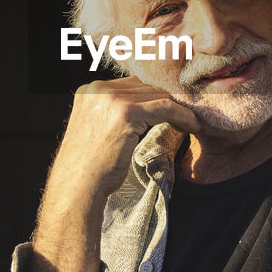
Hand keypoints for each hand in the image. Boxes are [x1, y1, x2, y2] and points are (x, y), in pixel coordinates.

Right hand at [44, 77, 202, 212]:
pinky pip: (165, 107)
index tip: (171, 109)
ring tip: (192, 123)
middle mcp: (99, 89)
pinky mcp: (127, 112)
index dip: (153, 97)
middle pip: (145, 87)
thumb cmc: (90, 168)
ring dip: (178, 108)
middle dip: (166, 101)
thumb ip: (113, 114)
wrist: (78, 186)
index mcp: (89, 90)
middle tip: (186, 116)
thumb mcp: (97, 131)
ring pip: (158, 95)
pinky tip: (192, 126)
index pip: (131, 84)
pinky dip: (182, 116)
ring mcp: (112, 98)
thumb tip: (145, 110)